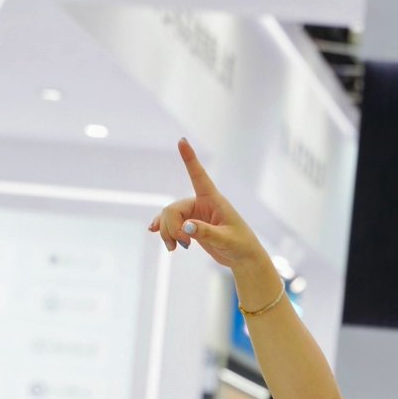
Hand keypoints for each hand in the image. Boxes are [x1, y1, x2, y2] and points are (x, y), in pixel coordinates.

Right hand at [148, 139, 267, 270]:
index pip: (199, 176)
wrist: (243, 258)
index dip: (190, 158)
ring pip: (169, 217)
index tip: (182, 140)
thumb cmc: (241, 246)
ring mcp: (195, 214)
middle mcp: (202, 203)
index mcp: (214, 200)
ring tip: (174, 249)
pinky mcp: (191, 226)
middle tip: (181, 245)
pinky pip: (170, 223)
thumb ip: (207, 233)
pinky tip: (154, 231)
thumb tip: (185, 228)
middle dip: (171, 227)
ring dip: (167, 233)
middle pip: (173, 208)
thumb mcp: (226, 240)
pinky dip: (163, 228)